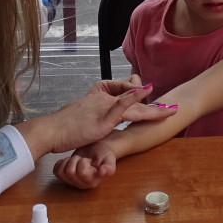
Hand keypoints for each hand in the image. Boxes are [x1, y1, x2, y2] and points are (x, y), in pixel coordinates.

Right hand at [16, 77, 175, 157]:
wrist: (52, 130)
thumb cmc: (63, 126)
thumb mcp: (81, 116)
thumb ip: (94, 114)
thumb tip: (98, 119)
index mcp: (98, 94)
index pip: (123, 91)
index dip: (138, 94)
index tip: (151, 96)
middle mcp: (104, 96)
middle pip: (132, 96)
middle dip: (152, 103)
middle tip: (169, 107)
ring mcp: (105, 105)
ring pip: (134, 103)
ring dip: (155, 108)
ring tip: (171, 110)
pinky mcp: (104, 117)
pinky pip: (124, 105)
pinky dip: (137, 96)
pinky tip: (149, 91)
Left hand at [52, 140, 117, 188]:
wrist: (96, 150)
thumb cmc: (103, 154)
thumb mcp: (110, 158)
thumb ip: (109, 167)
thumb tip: (104, 172)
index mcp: (93, 181)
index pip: (82, 172)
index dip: (84, 162)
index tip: (89, 160)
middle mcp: (82, 184)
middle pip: (70, 172)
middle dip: (76, 160)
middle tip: (82, 158)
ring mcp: (72, 182)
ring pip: (62, 172)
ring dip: (68, 161)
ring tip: (76, 159)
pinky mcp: (64, 177)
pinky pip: (56, 171)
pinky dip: (61, 163)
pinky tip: (69, 161)